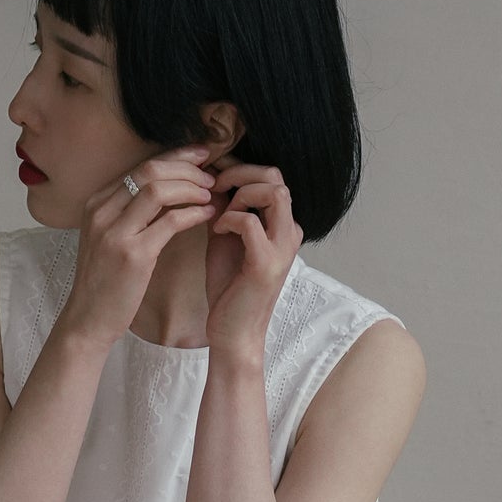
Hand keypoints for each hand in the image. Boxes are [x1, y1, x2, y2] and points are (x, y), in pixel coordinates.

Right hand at [55, 149, 214, 350]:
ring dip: (191, 187)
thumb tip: (166, 189)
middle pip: (150, 171)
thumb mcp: (108, 238)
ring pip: (159, 190)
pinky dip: (193, 213)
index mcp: (96, 203)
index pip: (139, 166)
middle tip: (210, 175)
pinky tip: (207, 214)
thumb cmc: (104, 282)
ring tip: (210, 194)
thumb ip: (128, 212)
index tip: (199, 158)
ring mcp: (115, 232)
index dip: (175, 157)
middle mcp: (102, 212)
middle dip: (186, 167)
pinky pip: (170, 221)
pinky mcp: (133, 254)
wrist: (88, 319)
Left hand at [204, 161, 302, 361]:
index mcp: (282, 225)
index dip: (240, 168)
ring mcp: (281, 247)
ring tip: (219, 211)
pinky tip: (216, 232)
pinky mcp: (266, 263)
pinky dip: (229, 219)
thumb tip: (212, 180)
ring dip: (239, 194)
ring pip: (273, 192)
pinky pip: (250, 222)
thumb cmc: (229, 289)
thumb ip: (226, 210)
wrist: (233, 333)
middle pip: (276, 176)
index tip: (213, 177)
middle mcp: (289, 232)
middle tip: (214, 186)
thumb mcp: (226, 240)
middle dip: (240, 173)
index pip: (271, 176)